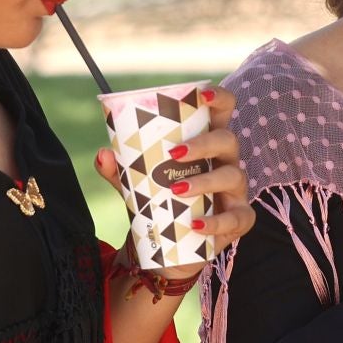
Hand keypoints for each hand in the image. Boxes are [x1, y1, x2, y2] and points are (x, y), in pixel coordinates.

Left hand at [94, 84, 256, 277]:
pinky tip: (196, 225)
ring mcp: (235, 191)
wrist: (170, 248)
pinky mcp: (238, 220)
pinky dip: (218, 222)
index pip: (222, 112)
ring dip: (205, 181)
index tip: (201, 94)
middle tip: (173, 154)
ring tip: (176, 190)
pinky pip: (237, 218)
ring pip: (233, 176)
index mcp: (206, 145)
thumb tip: (103, 154)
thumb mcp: (137, 185)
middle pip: (228, 140)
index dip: (219, 98)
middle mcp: (226, 162)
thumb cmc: (161, 203)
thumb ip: (120, 170)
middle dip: (203, 144)